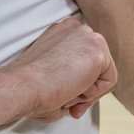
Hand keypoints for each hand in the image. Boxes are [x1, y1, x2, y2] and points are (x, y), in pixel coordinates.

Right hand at [2, 17, 117, 120]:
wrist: (23, 87)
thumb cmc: (30, 88)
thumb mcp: (52, 72)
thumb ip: (69, 73)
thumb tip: (83, 90)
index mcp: (62, 32)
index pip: (84, 59)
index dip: (78, 83)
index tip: (65, 99)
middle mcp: (76, 28)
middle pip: (98, 64)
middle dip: (86, 89)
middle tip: (69, 104)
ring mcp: (88, 36)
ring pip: (105, 73)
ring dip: (88, 91)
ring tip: (66, 93)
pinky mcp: (98, 49)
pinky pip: (109, 80)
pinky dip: (94, 93)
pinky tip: (74, 89)